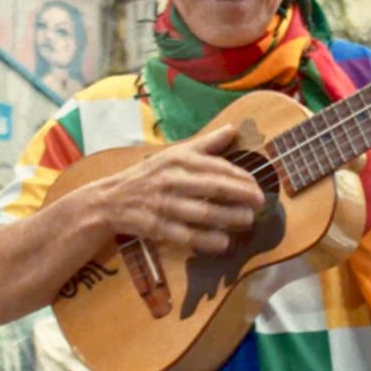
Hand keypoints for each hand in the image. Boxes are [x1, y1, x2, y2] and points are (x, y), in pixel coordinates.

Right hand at [98, 124, 265, 254]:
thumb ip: (206, 144)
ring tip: (247, 221)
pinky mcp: (155, 226)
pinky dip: (206, 240)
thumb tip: (233, 129)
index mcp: (178, 160)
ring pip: (202, 212)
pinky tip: (223, 242)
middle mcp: (171, 179)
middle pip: (213, 187)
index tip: (257, 186)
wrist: (110, 199)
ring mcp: (163, 204)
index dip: (240, 177)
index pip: (216, 167)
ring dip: (228, 217)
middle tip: (260, 203)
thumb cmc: (150, 176)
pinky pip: (185, 235)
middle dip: (240, 195)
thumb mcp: (174, 155)